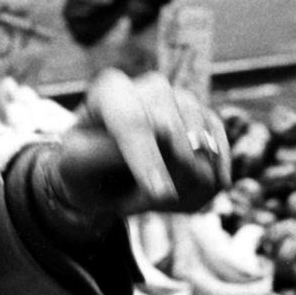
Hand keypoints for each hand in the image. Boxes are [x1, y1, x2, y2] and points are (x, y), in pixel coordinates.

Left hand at [37, 70, 229, 225]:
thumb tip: (160, 164)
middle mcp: (152, 88)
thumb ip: (106, 156)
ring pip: (203, 145)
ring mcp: (183, 102)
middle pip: (174, 133)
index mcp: (112, 92)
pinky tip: (190, 199)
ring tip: (156, 202)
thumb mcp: (75, 164)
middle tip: (137, 206)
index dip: (149, 159)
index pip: (133, 121)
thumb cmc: (83, 166)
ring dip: (188, 187)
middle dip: (166, 178)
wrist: (101, 171)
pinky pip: (220, 153)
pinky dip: (211, 183)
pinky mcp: (207, 121)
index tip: (161, 195)